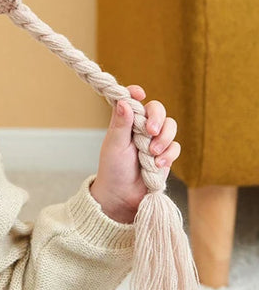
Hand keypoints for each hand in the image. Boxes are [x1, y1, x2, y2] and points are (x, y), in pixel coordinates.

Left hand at [89, 85, 180, 223]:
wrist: (123, 196)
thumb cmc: (113, 169)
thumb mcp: (114, 145)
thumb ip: (121, 124)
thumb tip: (124, 101)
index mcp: (126, 121)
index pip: (133, 100)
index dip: (136, 93)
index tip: (139, 93)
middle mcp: (141, 127)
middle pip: (157, 110)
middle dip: (157, 118)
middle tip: (150, 131)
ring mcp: (155, 140)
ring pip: (170, 127)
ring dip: (164, 138)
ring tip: (152, 153)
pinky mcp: (165, 155)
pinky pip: (175, 147)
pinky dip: (169, 154)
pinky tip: (157, 164)